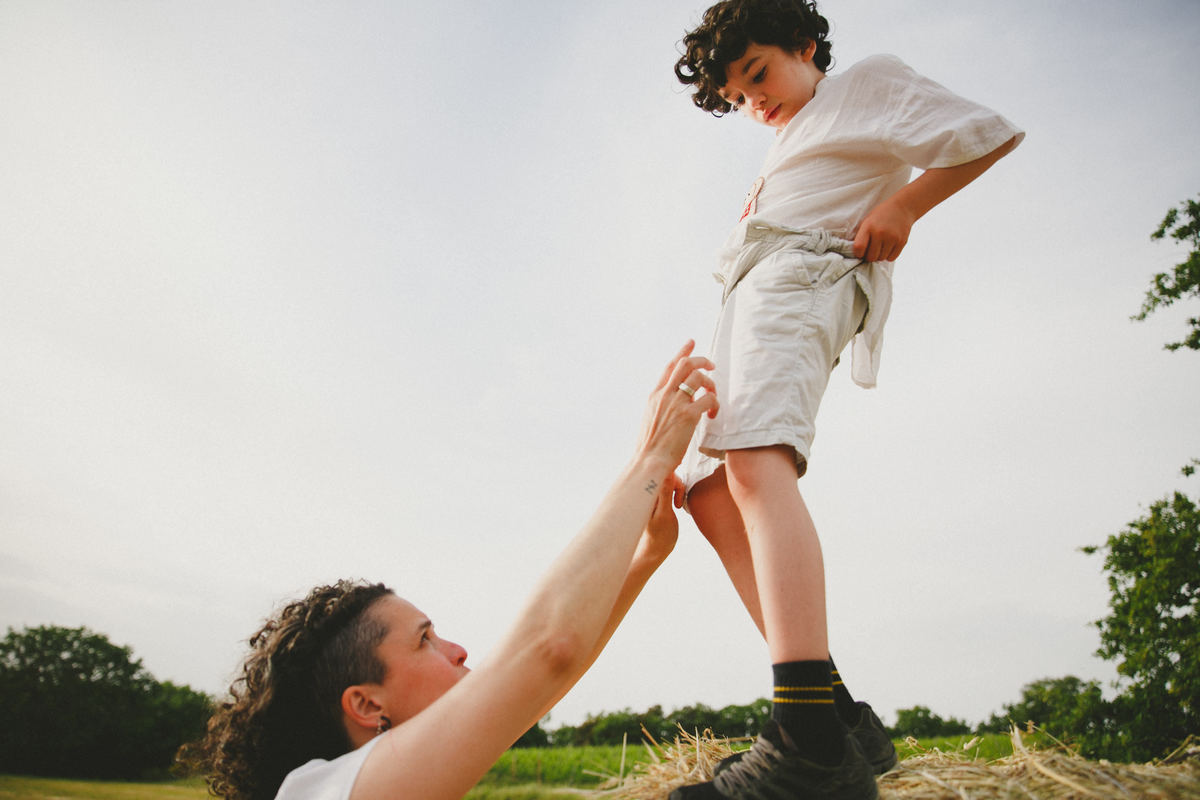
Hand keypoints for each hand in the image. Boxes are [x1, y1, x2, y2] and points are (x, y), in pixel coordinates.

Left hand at [635, 472, 683, 565]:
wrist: (656, 549)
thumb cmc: (659, 535)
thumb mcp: (664, 515)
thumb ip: (665, 494)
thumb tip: (667, 474)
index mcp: (646, 493)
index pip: (658, 471)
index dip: (670, 470)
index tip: (680, 481)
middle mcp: (647, 490)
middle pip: (664, 472)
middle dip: (676, 482)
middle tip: (679, 501)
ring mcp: (652, 494)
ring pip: (668, 479)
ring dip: (677, 489)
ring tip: (678, 505)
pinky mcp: (658, 498)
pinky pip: (669, 486)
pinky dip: (676, 492)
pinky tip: (677, 504)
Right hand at [637, 341, 717, 469]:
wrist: (649, 461)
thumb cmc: (650, 448)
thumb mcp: (651, 420)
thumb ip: (662, 407)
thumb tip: (673, 405)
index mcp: (655, 396)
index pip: (669, 366)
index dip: (682, 352)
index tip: (692, 342)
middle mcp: (665, 395)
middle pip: (685, 364)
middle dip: (702, 360)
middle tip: (712, 366)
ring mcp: (677, 403)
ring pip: (699, 377)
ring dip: (711, 383)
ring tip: (713, 396)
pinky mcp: (689, 415)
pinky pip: (709, 398)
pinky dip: (715, 403)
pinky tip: (713, 413)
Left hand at [852, 197, 915, 261]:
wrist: (902, 207)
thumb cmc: (881, 215)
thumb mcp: (867, 220)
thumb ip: (862, 235)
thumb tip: (857, 253)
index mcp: (869, 226)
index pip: (859, 248)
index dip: (858, 253)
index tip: (860, 252)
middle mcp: (880, 233)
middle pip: (871, 257)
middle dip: (869, 256)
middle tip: (871, 251)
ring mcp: (892, 238)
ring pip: (881, 258)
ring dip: (879, 256)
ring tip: (880, 247)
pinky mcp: (902, 242)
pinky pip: (891, 258)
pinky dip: (888, 256)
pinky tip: (888, 248)